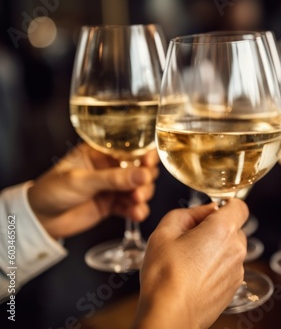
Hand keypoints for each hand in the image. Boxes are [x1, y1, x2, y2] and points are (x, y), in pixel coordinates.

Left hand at [27, 143, 158, 238]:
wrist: (39, 220)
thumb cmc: (52, 191)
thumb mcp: (82, 181)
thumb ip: (114, 179)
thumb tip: (143, 175)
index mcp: (100, 152)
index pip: (129, 149)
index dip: (144, 154)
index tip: (150, 162)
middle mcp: (110, 167)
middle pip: (139, 169)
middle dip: (145, 179)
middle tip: (141, 189)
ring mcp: (113, 187)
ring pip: (139, 188)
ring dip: (142, 195)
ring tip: (137, 202)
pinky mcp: (113, 204)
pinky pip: (131, 206)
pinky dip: (137, 210)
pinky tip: (137, 214)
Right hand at [135, 199, 248, 328]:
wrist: (169, 314)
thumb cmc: (164, 274)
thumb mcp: (165, 232)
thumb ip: (189, 213)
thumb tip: (207, 209)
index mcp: (223, 229)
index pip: (240, 206)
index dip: (226, 205)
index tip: (212, 212)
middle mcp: (236, 248)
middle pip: (234, 229)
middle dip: (216, 229)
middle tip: (190, 239)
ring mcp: (237, 270)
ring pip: (231, 249)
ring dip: (216, 250)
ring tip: (190, 262)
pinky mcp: (234, 287)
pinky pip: (228, 268)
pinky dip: (216, 268)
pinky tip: (195, 276)